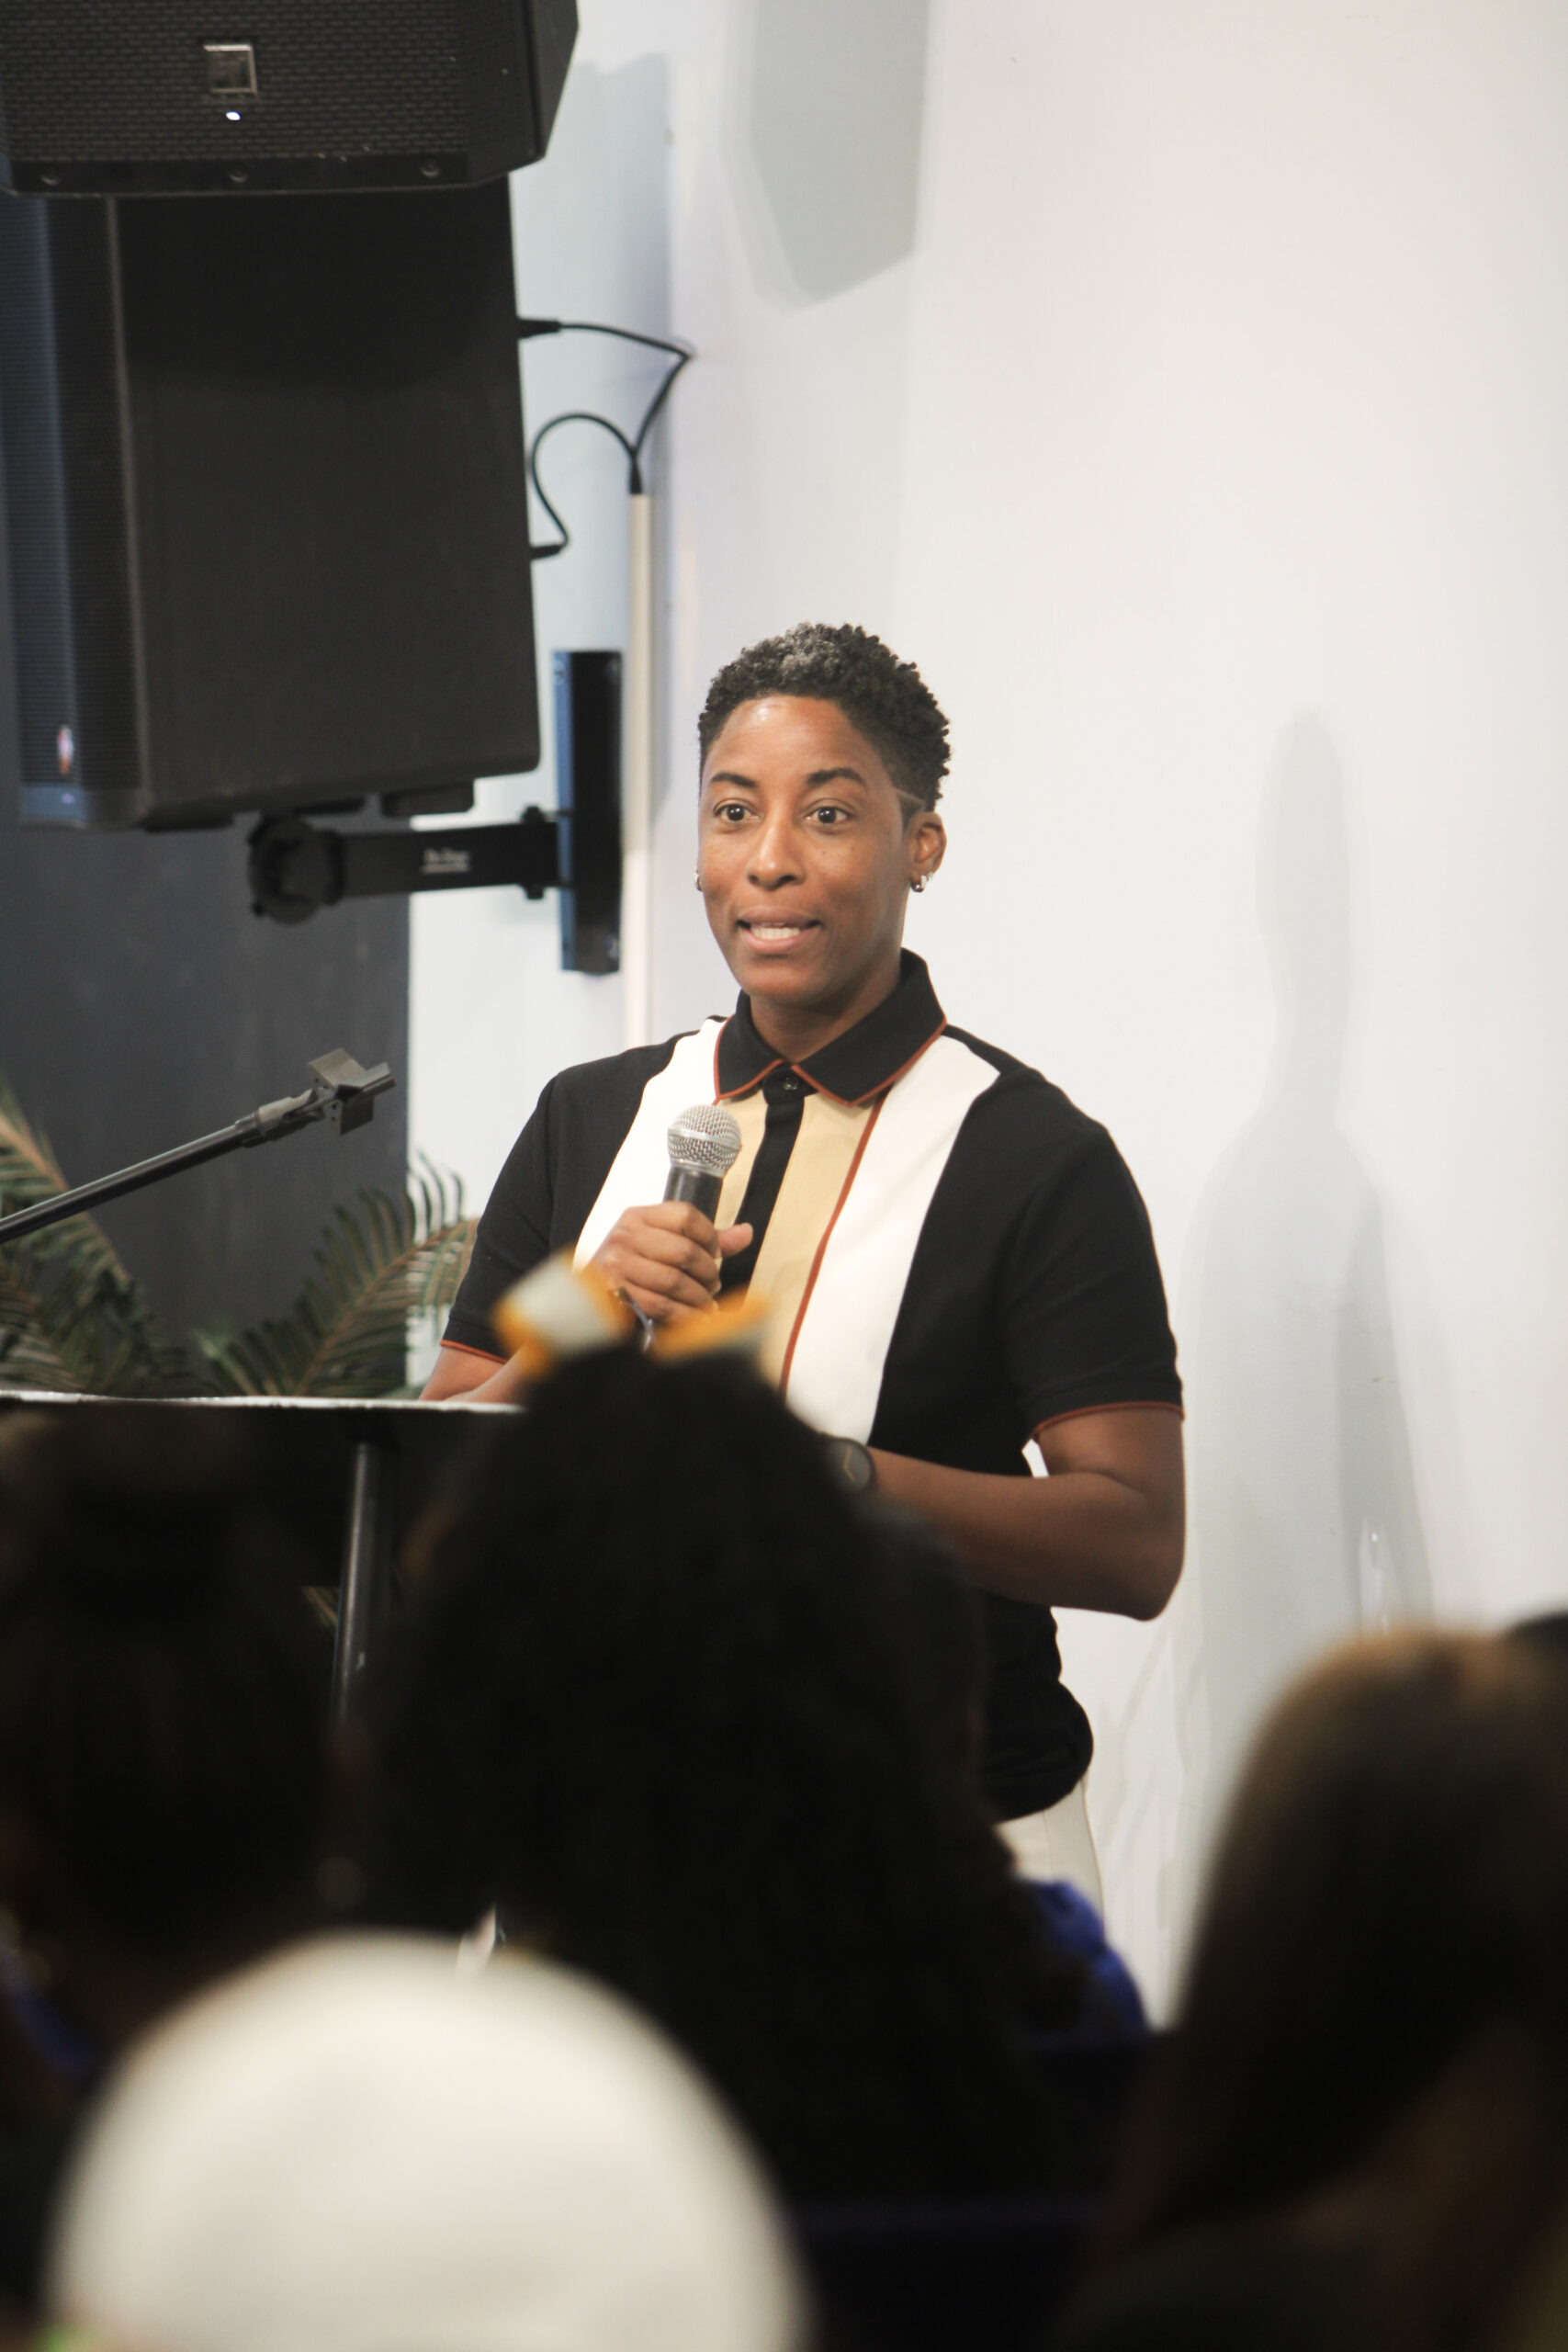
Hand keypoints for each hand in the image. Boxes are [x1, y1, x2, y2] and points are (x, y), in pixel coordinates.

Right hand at [592, 1202, 753, 1323]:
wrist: (594, 1287)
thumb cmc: (637, 1261)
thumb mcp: (667, 1240)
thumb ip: (708, 1238)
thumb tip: (745, 1233)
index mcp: (640, 1216)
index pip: (686, 1216)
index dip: (710, 1237)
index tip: (716, 1252)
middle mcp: (626, 1236)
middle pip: (683, 1251)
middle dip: (707, 1273)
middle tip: (713, 1284)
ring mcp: (618, 1265)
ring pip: (674, 1281)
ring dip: (699, 1297)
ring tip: (707, 1303)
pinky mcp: (617, 1294)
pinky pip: (661, 1306)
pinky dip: (686, 1315)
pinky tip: (697, 1317)